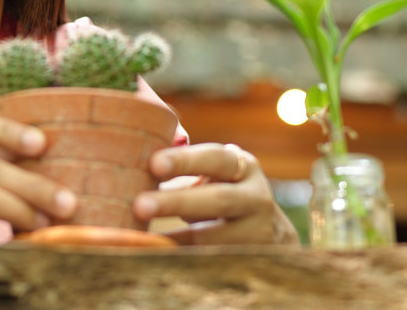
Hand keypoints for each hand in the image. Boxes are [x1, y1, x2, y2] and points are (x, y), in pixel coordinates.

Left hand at [133, 142, 299, 245]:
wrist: (270, 234)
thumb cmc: (222, 191)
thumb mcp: (214, 172)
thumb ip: (183, 161)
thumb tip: (136, 144)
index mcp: (242, 166)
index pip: (216, 158)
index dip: (185, 160)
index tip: (153, 164)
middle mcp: (256, 197)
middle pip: (219, 200)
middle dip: (177, 202)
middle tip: (139, 206)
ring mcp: (259, 232)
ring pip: (217, 237)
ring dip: (178, 238)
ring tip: (143, 239)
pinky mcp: (251, 260)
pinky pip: (215, 262)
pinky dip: (185, 259)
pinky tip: (159, 257)